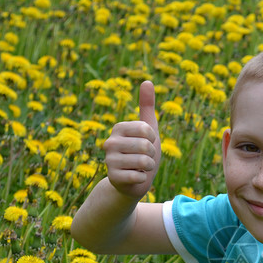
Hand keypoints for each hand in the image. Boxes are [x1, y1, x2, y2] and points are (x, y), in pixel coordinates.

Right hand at [103, 81, 160, 199]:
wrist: (135, 181)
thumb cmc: (143, 153)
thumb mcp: (149, 130)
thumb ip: (147, 106)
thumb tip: (147, 81)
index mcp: (119, 128)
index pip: (147, 130)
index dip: (153, 139)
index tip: (147, 144)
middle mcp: (109, 142)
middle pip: (146, 146)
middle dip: (152, 155)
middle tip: (144, 158)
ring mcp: (109, 160)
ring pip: (143, 161)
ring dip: (148, 167)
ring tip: (139, 167)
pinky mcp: (112, 177)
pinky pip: (138, 176)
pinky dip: (142, 178)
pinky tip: (135, 178)